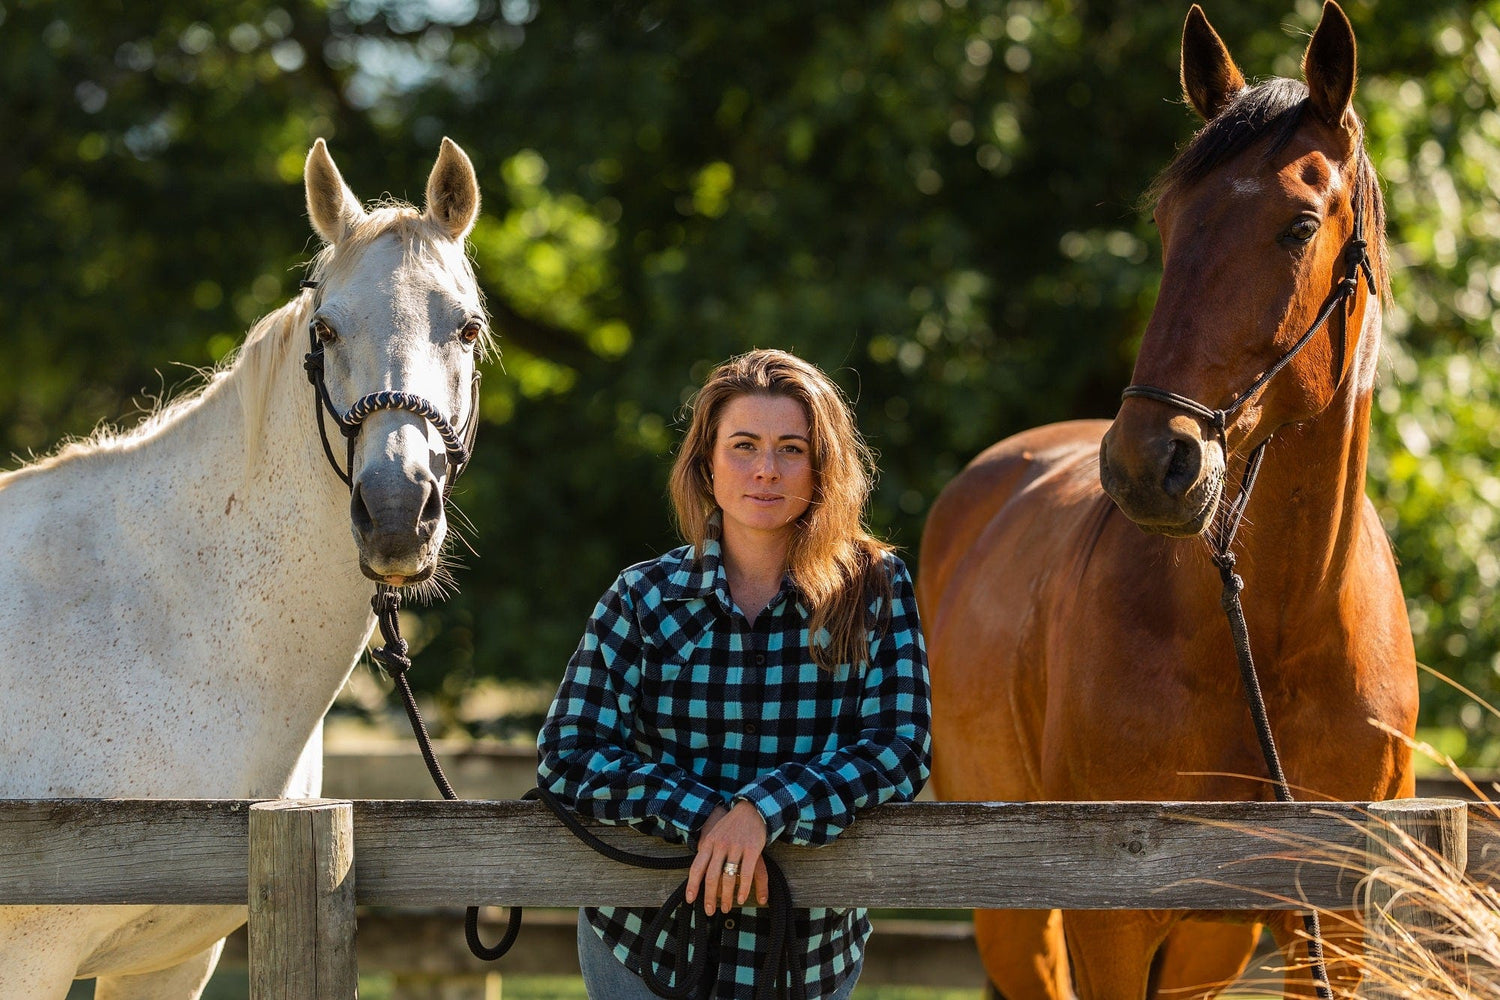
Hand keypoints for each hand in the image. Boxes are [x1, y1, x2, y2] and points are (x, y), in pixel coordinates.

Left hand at [685, 800, 768, 914]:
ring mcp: (736, 847)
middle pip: (711, 876)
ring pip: (728, 878)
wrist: (751, 809)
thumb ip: (707, 853)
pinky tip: (741, 898)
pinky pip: (747, 873)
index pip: (697, 867)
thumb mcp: (714, 835)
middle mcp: (720, 845)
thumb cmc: (730, 826)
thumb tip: (699, 875)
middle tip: (710, 910)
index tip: (690, 900)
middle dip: (709, 897)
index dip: (693, 885)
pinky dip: (743, 888)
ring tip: (725, 907)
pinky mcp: (752, 849)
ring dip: (726, 896)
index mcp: (708, 843)